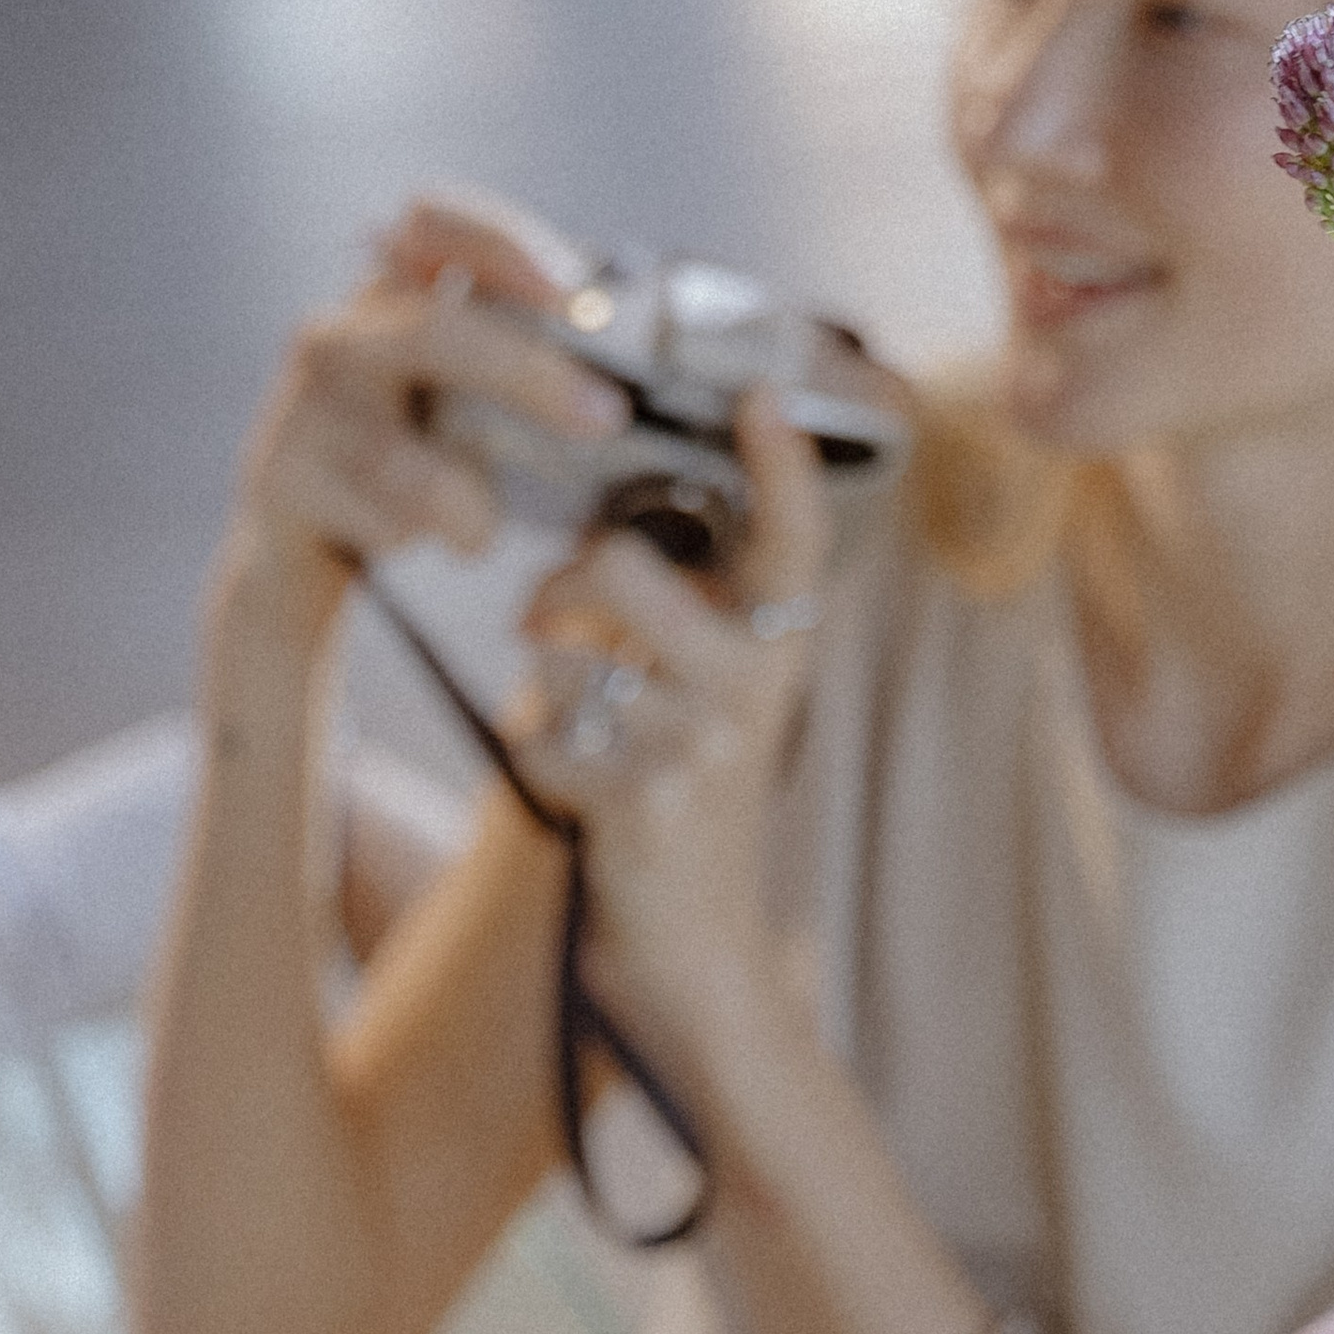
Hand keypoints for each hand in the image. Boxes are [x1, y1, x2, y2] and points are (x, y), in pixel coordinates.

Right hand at [218, 197, 621, 641]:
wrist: (305, 563)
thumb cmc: (415, 477)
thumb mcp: (472, 412)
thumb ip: (531, 376)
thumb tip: (631, 388)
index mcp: (394, 298)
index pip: (433, 221)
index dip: (502, 242)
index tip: (572, 289)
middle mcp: (339, 335)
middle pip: (434, 328)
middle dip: (531, 374)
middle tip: (604, 416)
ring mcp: (301, 406)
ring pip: (407, 452)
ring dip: (469, 502)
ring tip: (479, 529)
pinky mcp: (280, 478)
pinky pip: (380, 513)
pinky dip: (417, 537)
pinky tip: (406, 541)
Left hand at [517, 393, 831, 1066]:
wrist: (697, 939)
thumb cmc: (688, 792)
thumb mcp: (708, 694)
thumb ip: (679, 616)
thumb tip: (600, 540)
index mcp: (778, 644)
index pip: (795, 537)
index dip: (783, 464)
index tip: (758, 394)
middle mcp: (754, 686)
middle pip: (627, 570)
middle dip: (565, 580)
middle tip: (548, 609)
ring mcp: (702, 744)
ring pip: (573, 652)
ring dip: (544, 672)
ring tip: (563, 701)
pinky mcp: (644, 799)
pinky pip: (545, 736)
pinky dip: (537, 756)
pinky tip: (572, 787)